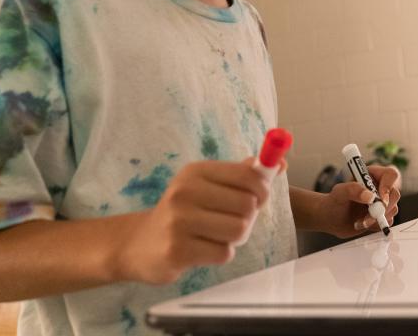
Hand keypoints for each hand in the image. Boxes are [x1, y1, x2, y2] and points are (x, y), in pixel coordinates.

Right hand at [118, 159, 268, 284]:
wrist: (137, 244)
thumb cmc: (182, 212)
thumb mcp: (207, 186)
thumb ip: (242, 175)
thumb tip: (280, 163)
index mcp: (196, 172)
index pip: (248, 175)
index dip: (262, 189)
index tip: (258, 198)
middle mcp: (185, 192)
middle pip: (248, 205)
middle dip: (248, 217)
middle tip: (232, 221)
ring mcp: (179, 222)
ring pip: (239, 230)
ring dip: (236, 237)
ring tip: (217, 236)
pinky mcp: (177, 250)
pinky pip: (224, 253)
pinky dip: (221, 253)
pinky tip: (203, 249)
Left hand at [320, 165, 401, 238]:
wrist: (331, 218)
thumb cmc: (334, 201)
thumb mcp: (339, 193)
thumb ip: (352, 190)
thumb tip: (370, 196)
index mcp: (372, 176)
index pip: (390, 175)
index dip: (389, 186)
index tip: (380, 199)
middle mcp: (380, 188)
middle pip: (395, 194)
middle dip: (383, 208)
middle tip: (370, 216)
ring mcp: (382, 202)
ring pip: (392, 209)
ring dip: (377, 219)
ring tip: (359, 222)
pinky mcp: (381, 216)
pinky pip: (388, 221)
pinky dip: (375, 226)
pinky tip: (361, 224)